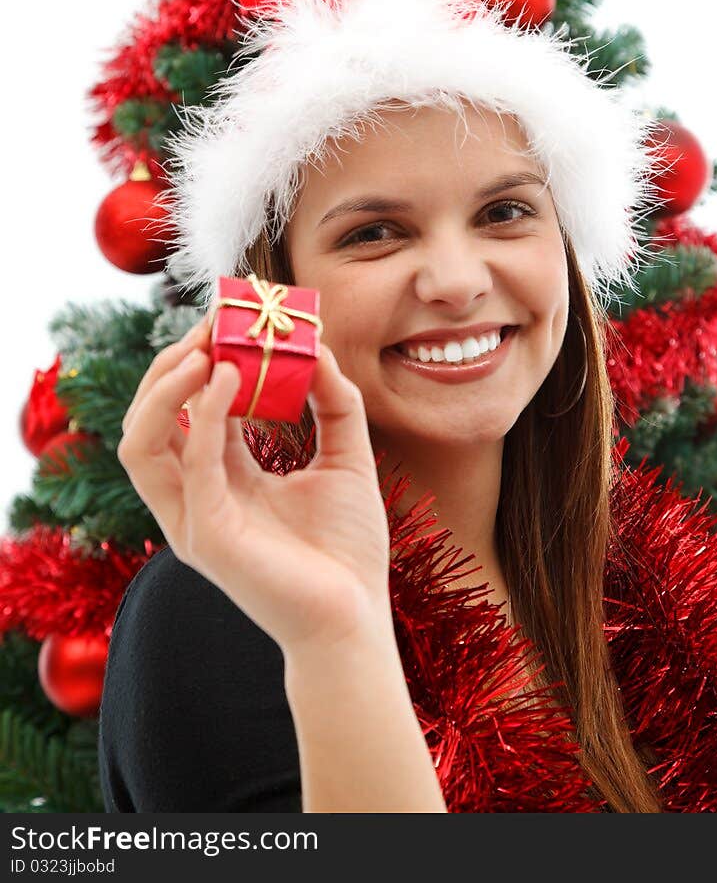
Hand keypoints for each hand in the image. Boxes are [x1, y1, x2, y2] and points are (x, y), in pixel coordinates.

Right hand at [117, 318, 393, 656]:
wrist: (357, 619)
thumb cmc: (348, 550)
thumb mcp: (347, 457)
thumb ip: (335, 403)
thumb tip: (322, 349)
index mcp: (223, 477)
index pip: (190, 408)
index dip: (201, 358)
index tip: (228, 316)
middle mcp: (196, 496)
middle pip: (148, 421)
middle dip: (170, 366)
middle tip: (209, 325)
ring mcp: (194, 518)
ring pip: (139, 444)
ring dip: (163, 388)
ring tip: (203, 349)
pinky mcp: (207, 537)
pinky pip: (188, 466)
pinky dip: (202, 414)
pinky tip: (231, 377)